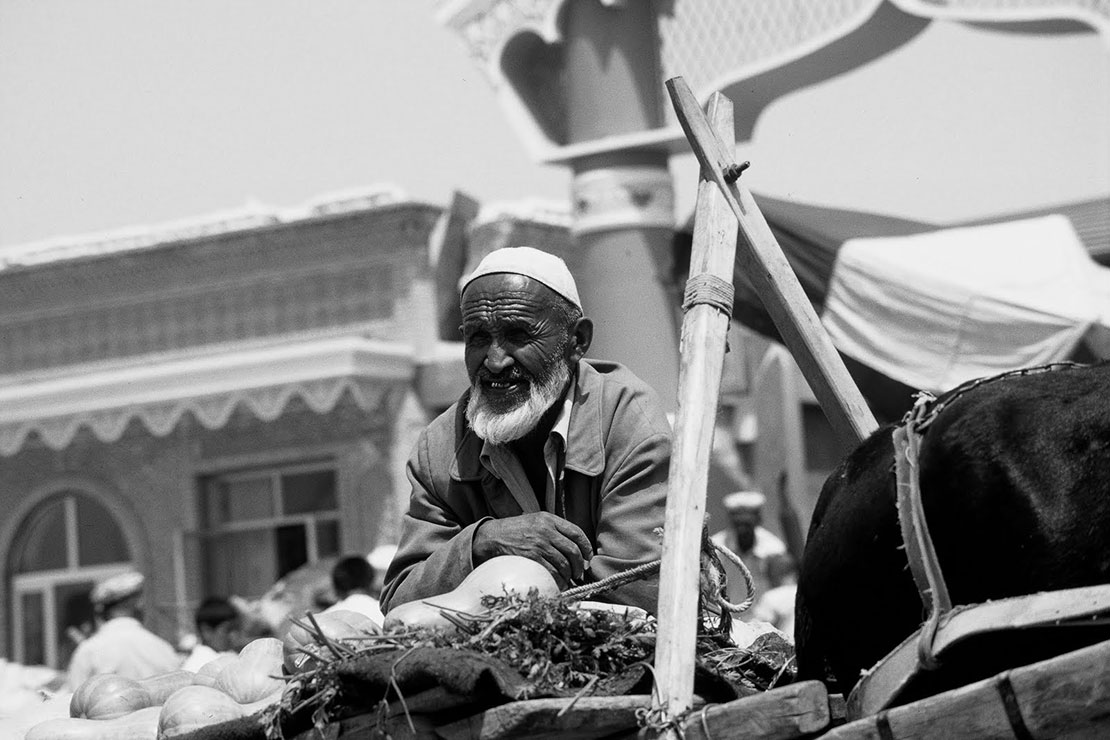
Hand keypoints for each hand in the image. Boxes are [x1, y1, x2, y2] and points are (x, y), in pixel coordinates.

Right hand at [473, 513, 592, 586]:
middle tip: (579, 573)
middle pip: (573, 551)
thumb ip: (554, 529)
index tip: (588, 558)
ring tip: (568, 579)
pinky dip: (558, 581)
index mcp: (549, 519)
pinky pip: (551, 572)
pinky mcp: (531, 558)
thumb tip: (575, 548)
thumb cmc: (515, 531)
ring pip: (564, 564)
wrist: (491, 537)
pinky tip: (558, 583)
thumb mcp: (535, 521)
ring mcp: (538, 544)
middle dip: (579, 565)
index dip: (586, 547)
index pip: (577, 533)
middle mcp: (546, 530)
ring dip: (569, 575)